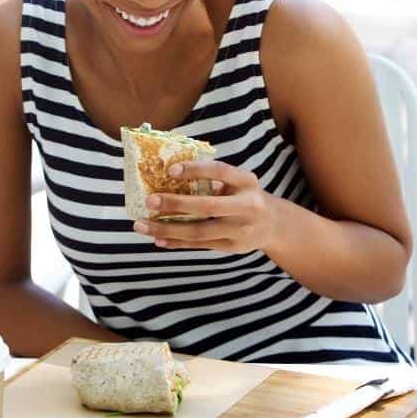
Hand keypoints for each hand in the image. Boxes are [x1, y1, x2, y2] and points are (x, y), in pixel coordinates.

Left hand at [132, 160, 282, 253]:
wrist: (273, 225)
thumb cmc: (245, 196)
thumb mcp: (238, 182)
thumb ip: (213, 179)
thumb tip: (170, 175)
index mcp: (247, 181)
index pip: (220, 172)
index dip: (196, 170)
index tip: (171, 170)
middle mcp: (247, 206)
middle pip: (208, 206)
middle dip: (176, 204)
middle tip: (149, 200)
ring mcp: (240, 230)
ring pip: (199, 232)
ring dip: (168, 229)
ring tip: (143, 225)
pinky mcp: (232, 247)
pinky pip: (200, 245)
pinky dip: (177, 242)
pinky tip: (158, 239)